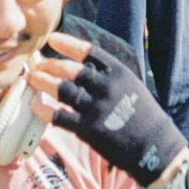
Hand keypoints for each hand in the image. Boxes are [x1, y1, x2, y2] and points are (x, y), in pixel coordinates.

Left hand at [27, 31, 187, 187]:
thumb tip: (83, 66)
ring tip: (31, 78)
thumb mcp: (132, 87)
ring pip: (62, 90)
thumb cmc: (144, 117)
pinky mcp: (89, 130)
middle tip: (37, 64)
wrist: (157, 149)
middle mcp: (106, 87)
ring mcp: (96, 108)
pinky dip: (45, 110)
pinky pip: (60, 117)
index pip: (89, 51)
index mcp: (118, 73)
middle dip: (50, 65)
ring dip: (43, 82)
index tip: (52, 39)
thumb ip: (109, 76)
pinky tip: (35, 105)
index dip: (68, 44)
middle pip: (71, 70)